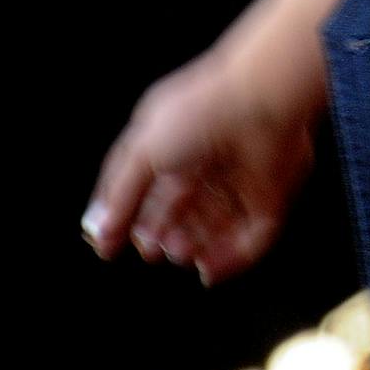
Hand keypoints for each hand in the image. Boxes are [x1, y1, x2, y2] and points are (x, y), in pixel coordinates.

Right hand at [80, 44, 317, 285]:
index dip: (137, 220)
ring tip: (181, 251)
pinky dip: (230, 258)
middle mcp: (210, 163)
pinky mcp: (271, 196)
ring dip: (194, 247)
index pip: (153, 192)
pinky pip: (252, 237)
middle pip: (184, 214)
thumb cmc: (200, 113)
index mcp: (178, 144)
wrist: (261, 100)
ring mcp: (242, 181)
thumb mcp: (141, 150)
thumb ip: (119, 195)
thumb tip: (98, 234)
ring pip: (215, 229)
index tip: (121, 244)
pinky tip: (208, 269)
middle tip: (157, 249)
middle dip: (166, 235)